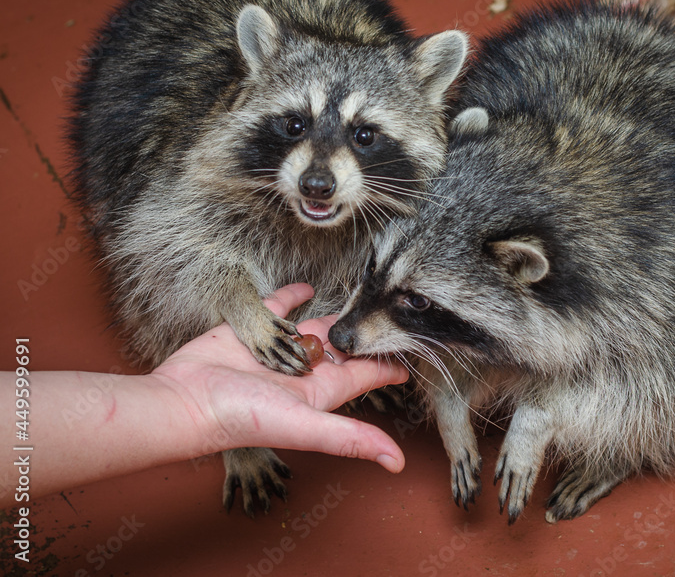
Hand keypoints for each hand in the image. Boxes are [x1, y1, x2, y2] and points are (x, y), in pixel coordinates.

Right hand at [150, 283, 408, 471]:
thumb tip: (397, 462)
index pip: (364, 375)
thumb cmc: (242, 418)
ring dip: (334, 318)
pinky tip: (307, 287)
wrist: (186, 401)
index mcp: (321, 391)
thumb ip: (351, 439)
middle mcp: (302, 370)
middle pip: (343, 350)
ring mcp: (278, 348)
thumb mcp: (306, 426)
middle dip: (365, 338)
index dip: (387, 366)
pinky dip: (293, 296)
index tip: (413, 357)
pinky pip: (278, 308)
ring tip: (357, 300)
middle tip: (389, 316)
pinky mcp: (254, 328)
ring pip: (314, 328)